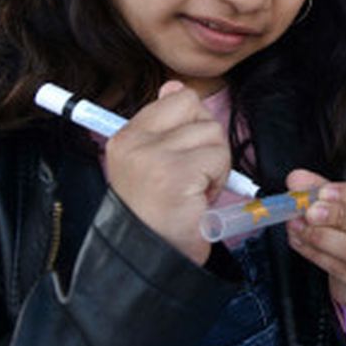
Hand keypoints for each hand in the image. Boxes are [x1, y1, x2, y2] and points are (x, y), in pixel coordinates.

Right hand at [104, 80, 230, 264]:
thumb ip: (165, 126)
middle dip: (208, 145)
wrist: (147, 259)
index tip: (185, 155)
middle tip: (191, 178)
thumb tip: (174, 86)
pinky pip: (219, 159)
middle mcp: (135, 143)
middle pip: (200, 112)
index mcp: (127, 137)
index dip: (193, 126)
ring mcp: (154, 157)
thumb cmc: (156, 215)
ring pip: (214, 135)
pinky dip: (217, 181)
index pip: (177, 98)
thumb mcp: (151, 164)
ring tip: (193, 192)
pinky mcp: (176, 175)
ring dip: (214, 166)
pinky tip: (197, 201)